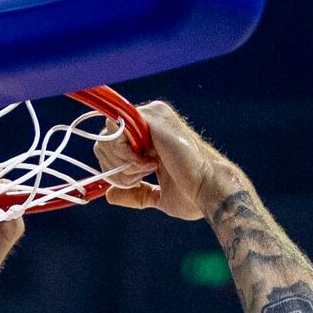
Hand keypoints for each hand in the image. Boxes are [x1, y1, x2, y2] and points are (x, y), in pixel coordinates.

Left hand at [98, 100, 238, 221]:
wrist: (207, 189)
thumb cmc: (191, 194)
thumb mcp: (157, 196)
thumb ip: (136, 192)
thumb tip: (109, 195)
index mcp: (151, 137)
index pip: (110, 145)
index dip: (113, 168)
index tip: (134, 182)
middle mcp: (150, 121)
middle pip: (104, 139)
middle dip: (114, 167)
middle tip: (139, 177)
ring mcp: (151, 116)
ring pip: (107, 134)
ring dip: (119, 162)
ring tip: (145, 171)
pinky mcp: (151, 116)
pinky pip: (116, 129)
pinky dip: (123, 153)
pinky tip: (145, 164)